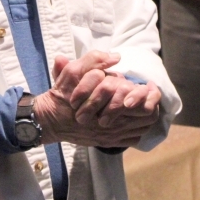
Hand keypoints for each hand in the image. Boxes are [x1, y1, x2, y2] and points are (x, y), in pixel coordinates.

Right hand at [35, 51, 161, 147]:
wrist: (50, 120)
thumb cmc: (62, 95)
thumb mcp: (73, 72)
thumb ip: (94, 60)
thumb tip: (116, 56)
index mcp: (108, 105)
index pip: (142, 102)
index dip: (148, 92)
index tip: (147, 83)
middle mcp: (113, 124)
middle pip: (146, 115)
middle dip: (149, 102)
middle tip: (147, 92)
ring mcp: (111, 135)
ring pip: (142, 127)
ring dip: (145, 114)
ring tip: (142, 103)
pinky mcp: (108, 142)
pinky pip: (133, 138)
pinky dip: (137, 128)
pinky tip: (133, 118)